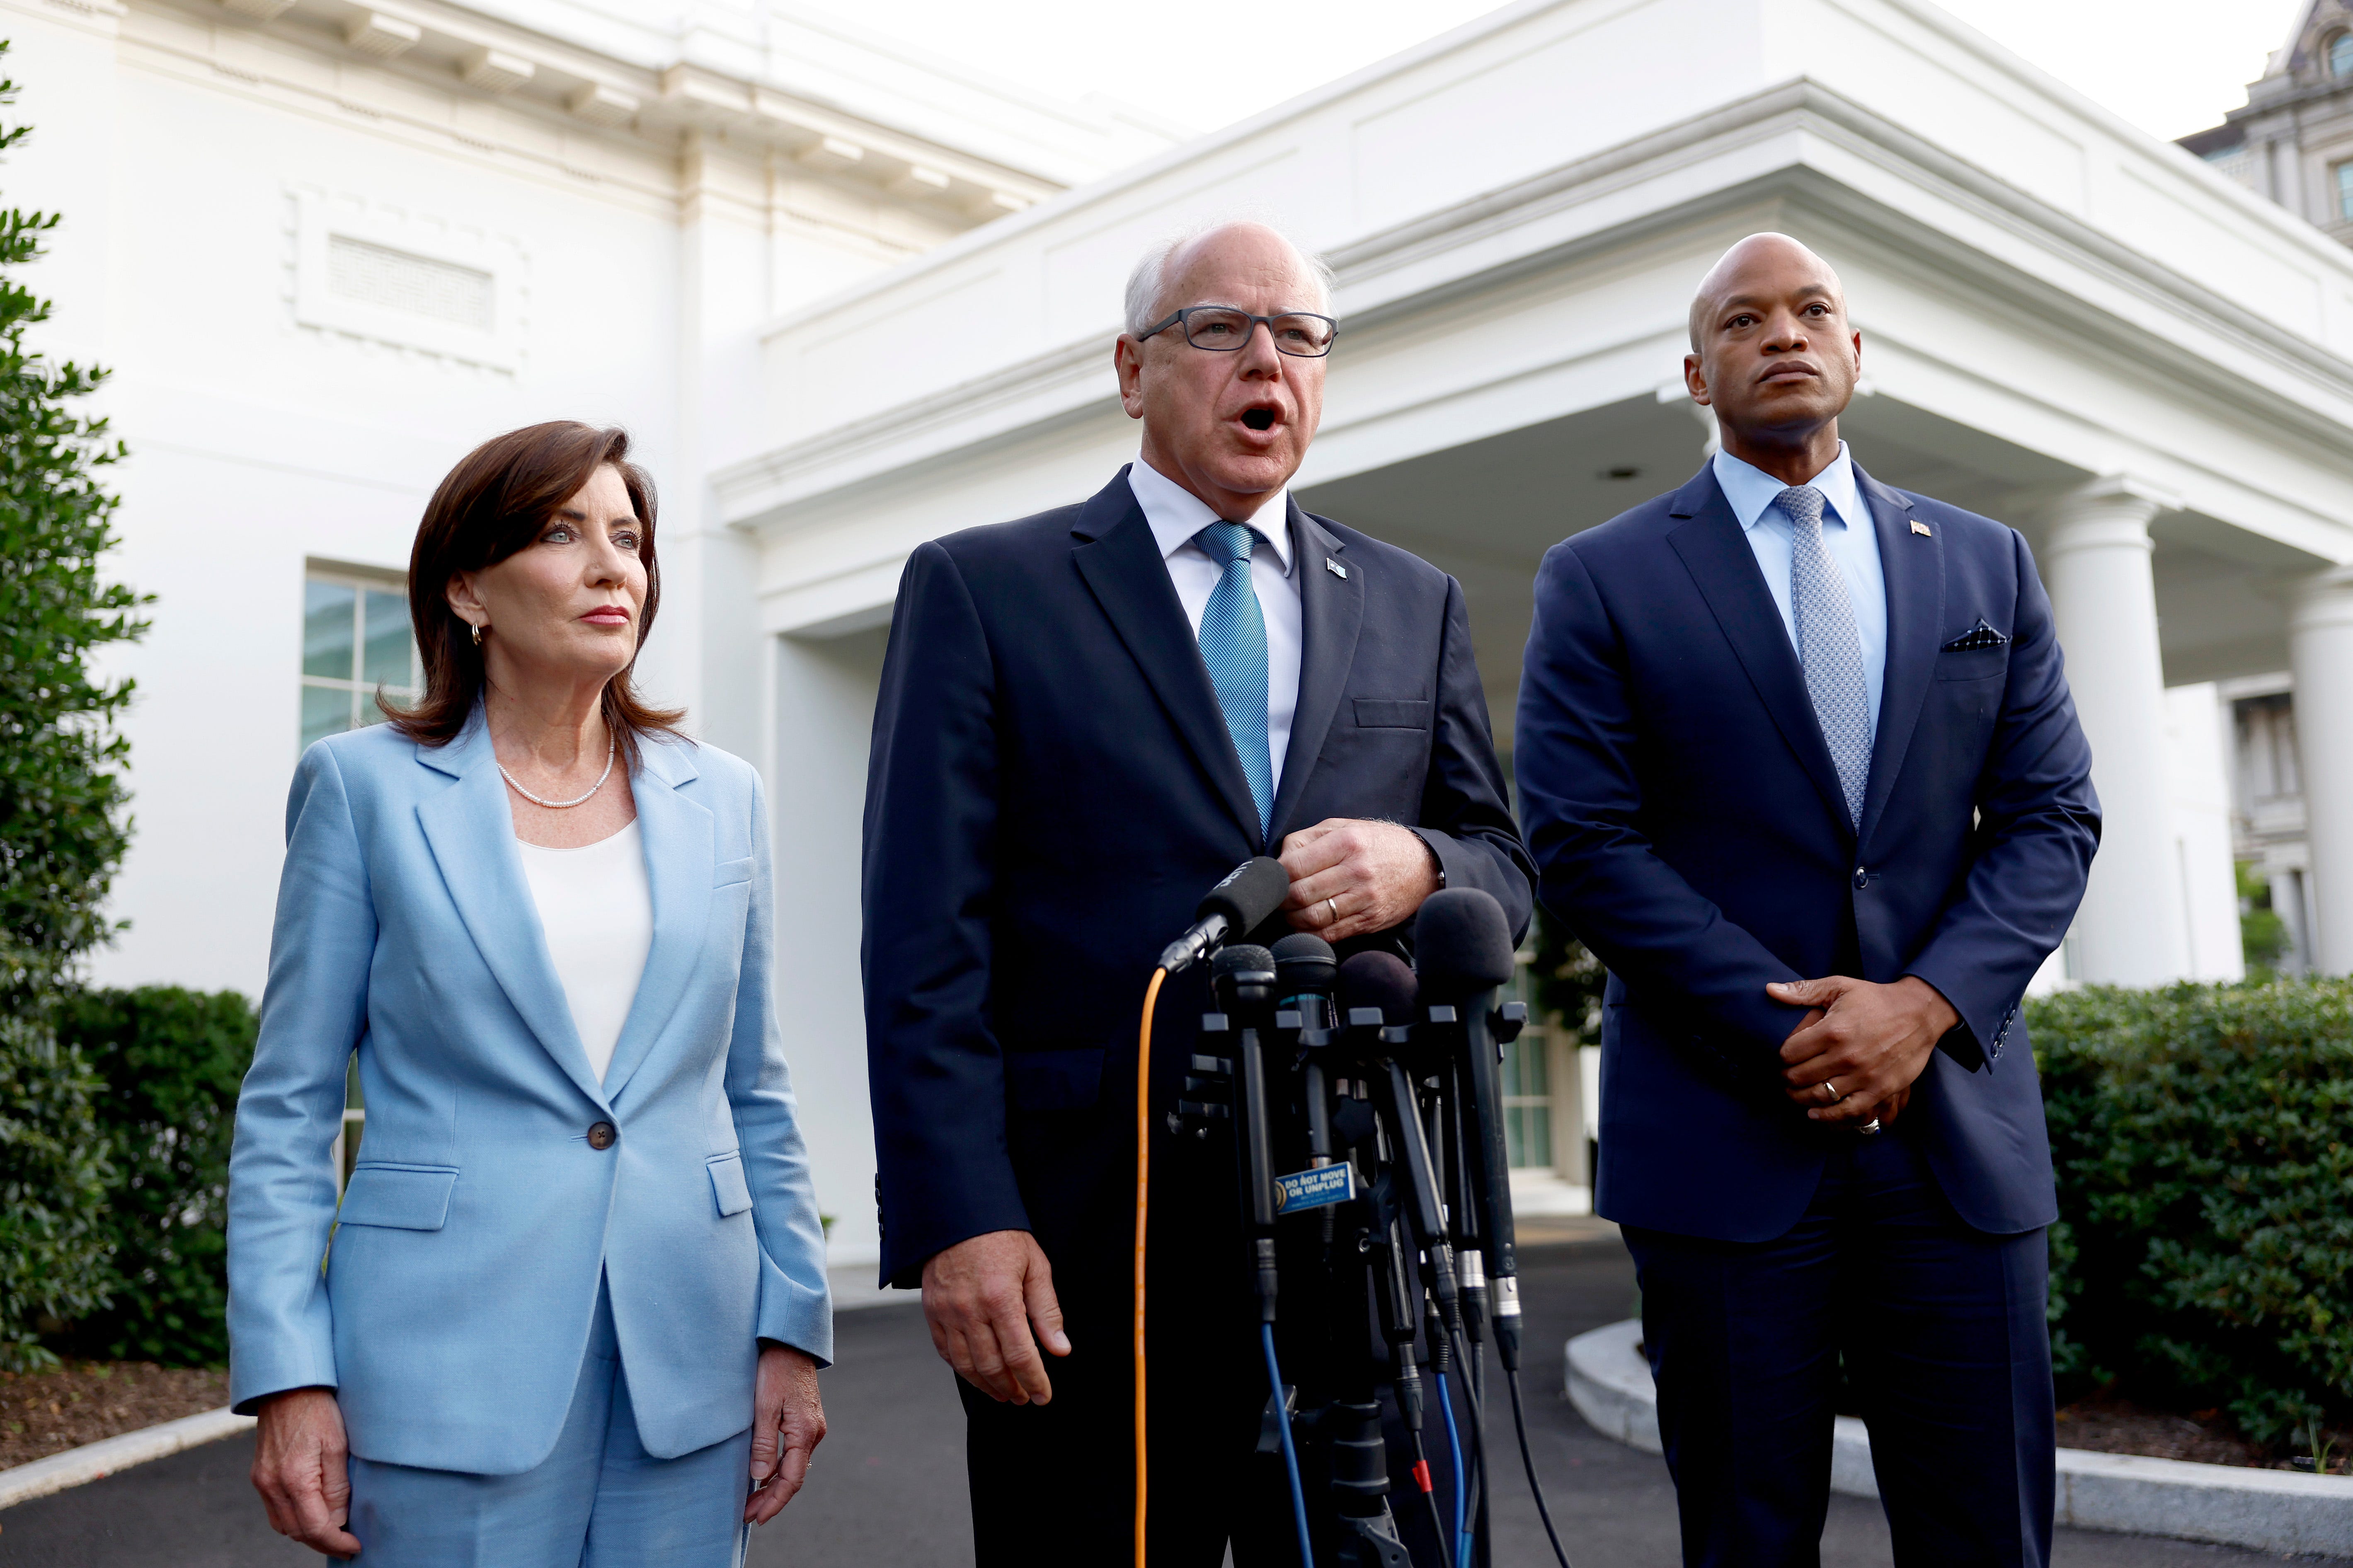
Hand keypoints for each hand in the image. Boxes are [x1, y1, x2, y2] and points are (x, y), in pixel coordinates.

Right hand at [251, 1387, 360, 1557]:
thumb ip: (338, 1487)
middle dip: (323, 1542)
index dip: (337, 1543)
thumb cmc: (318, 1410)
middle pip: (297, 1532)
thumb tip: (338, 1521)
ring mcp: (262, 1482)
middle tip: (348, 1543)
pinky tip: (313, 1512)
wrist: (287, 1386)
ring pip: (284, 1526)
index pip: (316, 1528)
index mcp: (294, 1479)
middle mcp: (272, 1485)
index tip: (355, 1548)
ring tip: (334, 1531)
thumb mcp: (338, 1445)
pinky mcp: (259, 1475)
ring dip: (307, 1533)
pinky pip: (275, 1511)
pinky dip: (294, 1518)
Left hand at [746, 1343, 825, 1523]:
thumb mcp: (764, 1405)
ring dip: (774, 1485)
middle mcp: (814, 1433)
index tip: (756, 1518)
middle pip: (794, 1477)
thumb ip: (763, 1443)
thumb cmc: (774, 1370)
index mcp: (804, 1432)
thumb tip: (761, 1478)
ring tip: (752, 1499)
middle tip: (748, 1514)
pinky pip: (795, 1453)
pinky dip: (780, 1468)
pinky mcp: (806, 1420)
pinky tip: (765, 1473)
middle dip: (771, 1499)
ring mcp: (812, 1427)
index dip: (774, 1502)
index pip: (791, 1480)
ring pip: (795, 1466)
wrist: (790, 1343)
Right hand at [921, 1229, 1069, 1404]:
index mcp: (1000, 1298)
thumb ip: (1047, 1311)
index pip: (1020, 1354)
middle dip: (1012, 1388)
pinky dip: (962, 1368)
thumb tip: (1060, 1350)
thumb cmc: (1002, 1236)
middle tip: (1026, 1398)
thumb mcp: (1035, 1266)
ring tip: (1005, 1394)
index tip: (1044, 1396)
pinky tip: (977, 1374)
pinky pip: (945, 1350)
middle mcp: (970, 1309)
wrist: (958, 1213)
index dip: (1034, 1380)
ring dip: (987, 1385)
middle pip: (992, 1366)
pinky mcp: (932, 1310)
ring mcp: (947, 1312)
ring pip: (966, 1364)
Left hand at [1278, 819, 1441, 942]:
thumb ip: (1308, 838)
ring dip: (1293, 919)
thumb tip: (1279, 860)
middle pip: (1300, 894)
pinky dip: (1311, 933)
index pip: (1294, 866)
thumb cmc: (1378, 844)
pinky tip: (1307, 924)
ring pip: (1312, 918)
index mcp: (1346, 842)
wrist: (1424, 865)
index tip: (1274, 879)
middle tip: (1278, 898)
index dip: (1275, 876)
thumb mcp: (1344, 827)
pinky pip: (1331, 934)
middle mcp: (1356, 871)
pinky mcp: (1370, 921)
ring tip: (1291, 911)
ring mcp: (1364, 899)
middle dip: (1280, 900)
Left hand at [1767, 975, 1958, 1126]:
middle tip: (1784, 1077)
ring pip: (1820, 1096)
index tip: (1782, 1057)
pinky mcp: (1880, 1090)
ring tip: (1795, 1093)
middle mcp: (1846, 1055)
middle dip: (1787, 1078)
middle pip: (1801, 1076)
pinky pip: (1847, 1111)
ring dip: (1801, 1098)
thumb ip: (1803, 990)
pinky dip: (1827, 1116)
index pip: (1790, 1052)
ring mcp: (1864, 1076)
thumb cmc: (1876, 999)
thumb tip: (1770, 990)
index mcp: (1833, 1030)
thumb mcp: (1839, 986)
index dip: (1781, 1056)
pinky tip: (1814, 1113)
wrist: (1920, 1013)